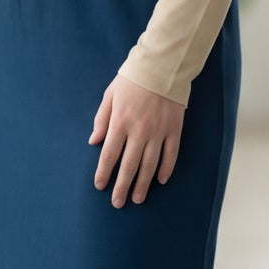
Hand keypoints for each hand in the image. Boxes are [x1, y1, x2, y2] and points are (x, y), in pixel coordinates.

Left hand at [89, 72, 185, 207]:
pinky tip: (161, 180)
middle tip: (118, 203)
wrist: (162, 65)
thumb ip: (101, 119)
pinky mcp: (174, 129)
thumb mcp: (110, 95)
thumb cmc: (132, 78)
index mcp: (120, 122)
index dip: (104, 172)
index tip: (100, 186)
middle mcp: (139, 130)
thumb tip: (94, 142)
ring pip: (149, 164)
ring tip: (138, 198)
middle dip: (122, 186)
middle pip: (129, 165)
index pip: (109, 154)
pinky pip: (171, 154)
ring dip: (143, 184)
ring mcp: (158, 131)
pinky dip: (166, 169)